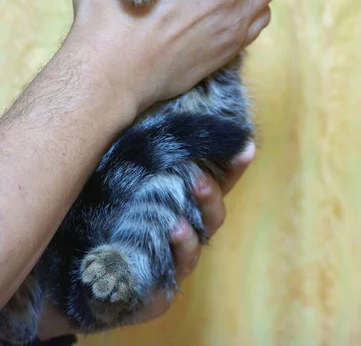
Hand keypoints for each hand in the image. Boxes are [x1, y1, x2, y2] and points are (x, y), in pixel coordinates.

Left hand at [37, 142, 254, 337]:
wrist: (71, 263)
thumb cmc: (104, 207)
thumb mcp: (124, 172)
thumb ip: (145, 149)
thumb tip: (154, 108)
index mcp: (183, 202)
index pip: (217, 183)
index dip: (233, 166)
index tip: (245, 146)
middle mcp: (183, 232)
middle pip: (212, 218)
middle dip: (210, 198)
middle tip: (199, 179)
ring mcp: (169, 265)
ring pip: (191, 253)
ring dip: (187, 238)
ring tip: (175, 224)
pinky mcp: (150, 296)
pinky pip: (162, 292)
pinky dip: (160, 277)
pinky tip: (153, 263)